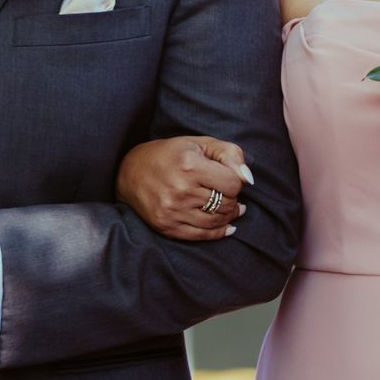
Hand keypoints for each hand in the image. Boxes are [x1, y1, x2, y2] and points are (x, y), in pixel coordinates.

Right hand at [116, 136, 251, 241]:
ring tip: (230, 208)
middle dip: (232, 199)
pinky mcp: (167, 226)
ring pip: (217, 221)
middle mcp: (180, 190)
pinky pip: (202, 236)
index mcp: (189, 165)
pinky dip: (219, 232)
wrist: (131, 172)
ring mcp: (172, 211)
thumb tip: (248, 179)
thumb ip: (230, 154)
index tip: (229, 178)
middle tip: (228, 194)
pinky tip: (227, 226)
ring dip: (229, 215)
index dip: (236, 181)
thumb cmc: (171, 155)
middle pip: (226, 203)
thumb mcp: (200, 144)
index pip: (233, 184)